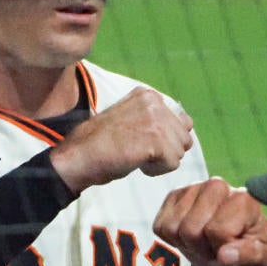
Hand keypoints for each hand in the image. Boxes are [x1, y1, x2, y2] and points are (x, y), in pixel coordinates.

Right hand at [49, 86, 192, 194]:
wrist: (79, 156)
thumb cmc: (101, 144)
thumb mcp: (131, 119)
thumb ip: (156, 118)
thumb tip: (188, 125)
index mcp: (148, 95)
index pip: (181, 121)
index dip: (163, 140)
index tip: (138, 141)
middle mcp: (155, 102)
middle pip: (183, 138)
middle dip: (164, 151)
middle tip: (136, 150)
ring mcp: (156, 119)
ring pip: (179, 152)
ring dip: (159, 161)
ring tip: (134, 155)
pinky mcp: (156, 138)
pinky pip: (172, 164)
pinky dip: (155, 170)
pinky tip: (135, 162)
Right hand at [153, 177, 266, 265]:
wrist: (232, 247)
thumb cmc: (248, 253)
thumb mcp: (261, 261)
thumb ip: (249, 256)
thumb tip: (225, 256)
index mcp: (243, 199)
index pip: (217, 231)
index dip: (221, 250)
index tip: (231, 251)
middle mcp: (217, 185)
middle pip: (190, 229)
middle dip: (201, 248)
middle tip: (215, 248)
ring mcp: (192, 187)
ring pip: (172, 227)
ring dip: (186, 244)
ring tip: (204, 242)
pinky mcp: (173, 195)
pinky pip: (159, 226)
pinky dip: (172, 239)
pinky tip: (189, 236)